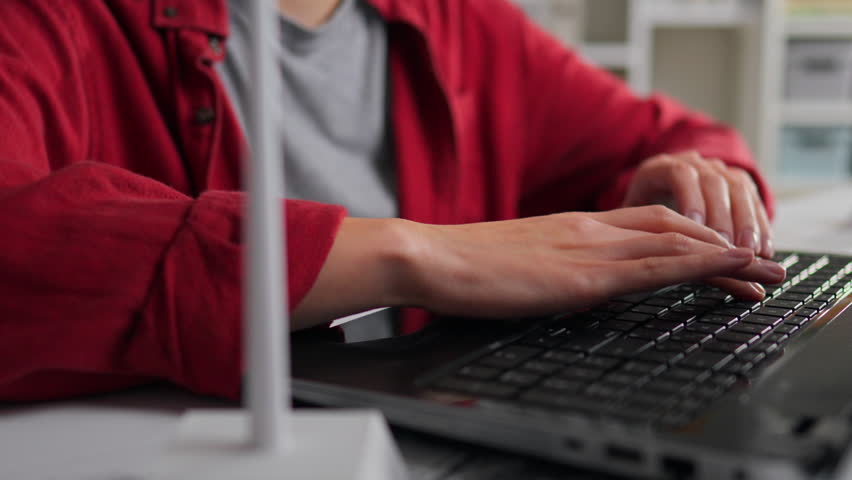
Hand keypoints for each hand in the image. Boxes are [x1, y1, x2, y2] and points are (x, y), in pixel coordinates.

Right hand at [294, 206, 784, 327]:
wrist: (432, 257)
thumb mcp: (520, 261)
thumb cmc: (465, 266)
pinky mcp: (581, 274)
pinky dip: (695, 265)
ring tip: (760, 269)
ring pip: (674, 242)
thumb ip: (553, 267)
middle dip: (721, 244)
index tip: (720, 252)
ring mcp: (587, 247)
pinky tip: (721, 270)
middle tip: (758, 261)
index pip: (648, 223)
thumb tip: (569, 283)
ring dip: (723, 254)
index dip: (692, 236)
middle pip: (673, 227)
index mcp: (573, 227)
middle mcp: (589, 229)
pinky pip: (652, 266)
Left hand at [622, 151, 772, 258]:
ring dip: (747, 223)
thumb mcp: (631, 213)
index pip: (679, 174)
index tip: (695, 225)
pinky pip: (754, 201)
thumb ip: (633, 224)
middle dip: (722, 218)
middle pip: (714, 183)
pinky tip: (765, 248)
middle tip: (727, 248)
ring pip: (738, 191)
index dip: (689, 198)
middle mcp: (695, 163)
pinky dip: (761, 225)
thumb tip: (635, 250)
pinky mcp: (739, 185)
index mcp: (662, 166)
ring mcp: (720, 171)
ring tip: (751, 252)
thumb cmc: (641, 208)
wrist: (660, 185)